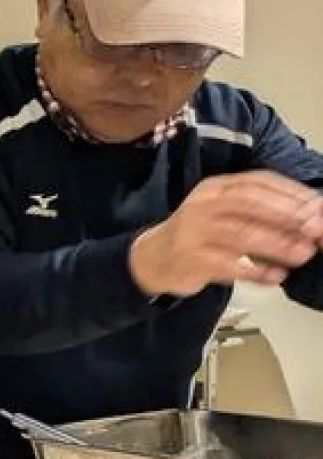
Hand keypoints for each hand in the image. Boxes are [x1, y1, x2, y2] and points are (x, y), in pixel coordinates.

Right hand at [129, 172, 322, 296]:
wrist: (152, 258)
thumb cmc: (198, 234)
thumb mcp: (222, 211)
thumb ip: (259, 211)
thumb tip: (309, 216)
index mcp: (215, 188)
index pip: (256, 182)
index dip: (289, 193)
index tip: (316, 205)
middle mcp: (203, 206)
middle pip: (250, 204)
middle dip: (288, 216)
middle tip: (316, 229)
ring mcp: (194, 233)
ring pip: (241, 234)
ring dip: (277, 244)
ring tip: (304, 254)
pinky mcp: (191, 260)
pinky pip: (229, 266)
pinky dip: (256, 272)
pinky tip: (276, 276)